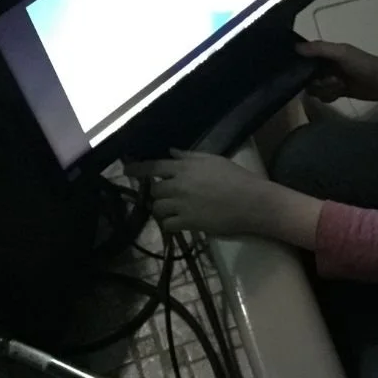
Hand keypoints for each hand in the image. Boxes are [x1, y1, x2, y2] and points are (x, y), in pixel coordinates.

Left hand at [125, 150, 288, 235]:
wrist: (252, 202)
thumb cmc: (237, 178)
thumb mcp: (213, 160)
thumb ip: (189, 157)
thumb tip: (170, 152)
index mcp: (184, 168)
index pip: (153, 167)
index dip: (137, 169)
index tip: (126, 170)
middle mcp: (178, 186)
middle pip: (154, 190)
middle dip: (158, 192)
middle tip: (167, 195)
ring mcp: (181, 205)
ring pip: (157, 208)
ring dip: (162, 209)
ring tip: (173, 209)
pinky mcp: (187, 223)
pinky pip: (167, 225)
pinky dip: (170, 224)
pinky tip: (178, 222)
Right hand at [295, 41, 377, 102]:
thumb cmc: (363, 65)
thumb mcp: (342, 53)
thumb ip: (320, 49)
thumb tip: (295, 47)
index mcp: (326, 52)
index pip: (304, 55)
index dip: (299, 62)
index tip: (300, 70)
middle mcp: (325, 65)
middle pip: (306, 75)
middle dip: (316, 80)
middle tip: (332, 80)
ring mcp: (330, 79)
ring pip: (314, 88)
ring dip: (325, 89)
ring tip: (339, 86)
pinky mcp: (336, 91)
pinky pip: (323, 96)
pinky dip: (329, 96)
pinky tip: (339, 94)